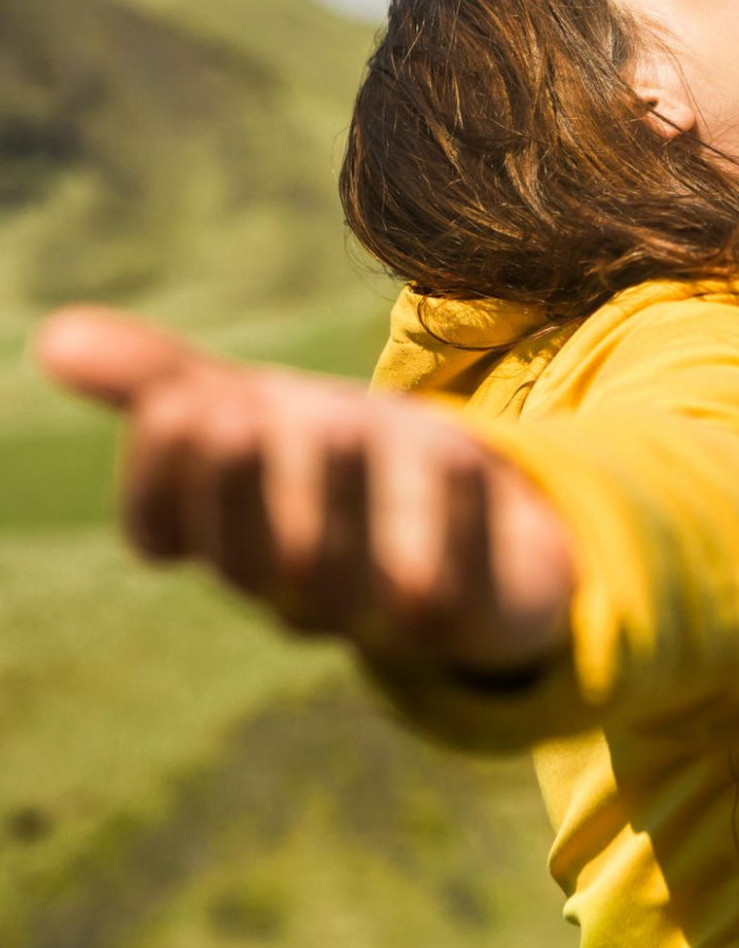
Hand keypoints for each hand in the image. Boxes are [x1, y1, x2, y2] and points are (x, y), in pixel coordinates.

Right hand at [31, 306, 574, 673]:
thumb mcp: (258, 411)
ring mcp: (380, 611)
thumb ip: (162, 381)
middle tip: (236, 411)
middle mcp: (294, 586)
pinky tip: (457, 452)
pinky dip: (455, 521)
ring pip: (345, 579)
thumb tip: (51, 335)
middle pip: (250, 559)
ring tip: (336, 421)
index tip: (180, 400)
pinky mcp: (470, 613)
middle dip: (239, 488)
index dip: (161, 475)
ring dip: (339, 500)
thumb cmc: (340, 464)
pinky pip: (457, 587)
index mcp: (230, 539)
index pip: (164, 531)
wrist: (477, 516)